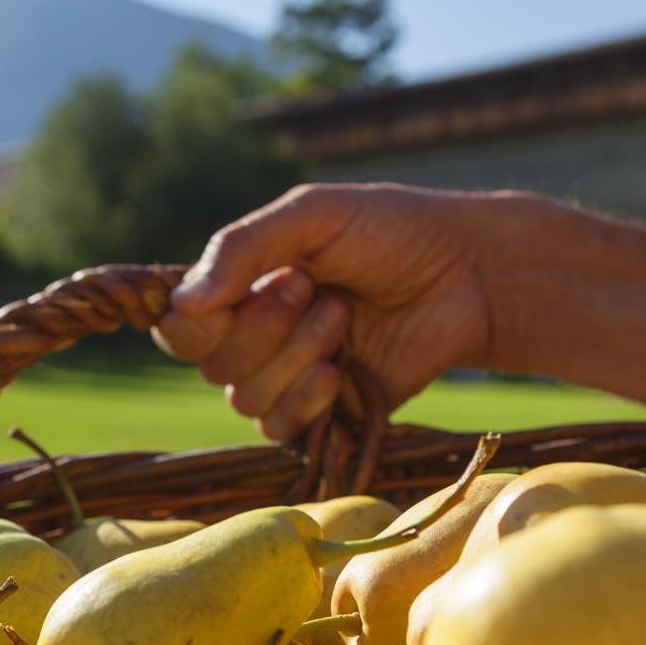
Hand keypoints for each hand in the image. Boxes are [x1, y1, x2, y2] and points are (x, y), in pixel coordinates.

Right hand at [153, 183, 498, 439]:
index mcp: (240, 285)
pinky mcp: (323, 412)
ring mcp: (286, 376)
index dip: (197, 324)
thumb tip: (181, 302)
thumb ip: (242, 248)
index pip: (177, 327)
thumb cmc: (391, 231)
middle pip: (211, 364)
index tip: (245, 292)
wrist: (469, 275)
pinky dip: (303, 401)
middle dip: (264, 327)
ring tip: (344, 317)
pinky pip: (278, 429)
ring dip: (295, 356)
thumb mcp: (313, 215)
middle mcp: (253, 335)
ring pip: (244, 398)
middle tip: (315, 289)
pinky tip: (340, 373)